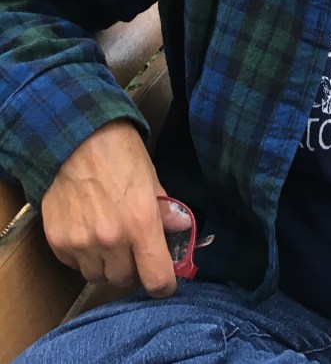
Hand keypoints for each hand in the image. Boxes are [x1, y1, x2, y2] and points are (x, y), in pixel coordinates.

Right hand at [40, 119, 175, 296]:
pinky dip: (82, 255)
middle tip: (131, 246)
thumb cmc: (120, 154)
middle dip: (132, 267)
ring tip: (107, 235)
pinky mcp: (58, 241)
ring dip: (105, 263)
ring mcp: (82, 243)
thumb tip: (181, 228)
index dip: (164, 283)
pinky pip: (74, 265)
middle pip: (125, 280)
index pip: (156, 278)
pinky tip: (86, 229)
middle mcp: (111, 239)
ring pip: (98, 275)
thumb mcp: (151, 178)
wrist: (76, 138)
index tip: (164, 280)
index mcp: (141, 223)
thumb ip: (165, 210)